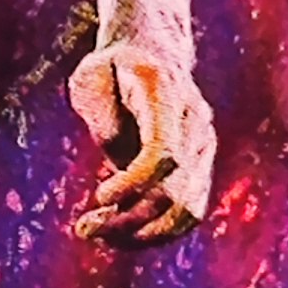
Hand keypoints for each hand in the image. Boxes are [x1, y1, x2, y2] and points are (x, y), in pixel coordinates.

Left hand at [68, 33, 214, 245]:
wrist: (153, 52)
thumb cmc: (111, 67)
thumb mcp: (90, 79)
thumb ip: (103, 116)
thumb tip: (118, 160)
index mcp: (166, 95)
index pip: (164, 153)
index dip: (134, 183)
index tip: (100, 197)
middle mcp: (195, 124)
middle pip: (174, 192)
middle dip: (128, 220)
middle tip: (84, 229)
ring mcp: (204, 147)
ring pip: (187, 211)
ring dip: (142, 234)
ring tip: (98, 234)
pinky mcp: (200, 168)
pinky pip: (188, 214)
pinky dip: (156, 231)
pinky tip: (120, 233)